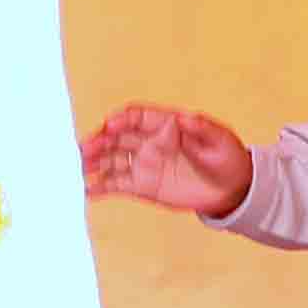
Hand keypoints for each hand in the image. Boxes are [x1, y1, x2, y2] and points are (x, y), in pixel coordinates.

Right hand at [80, 105, 254, 215]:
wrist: (232, 189)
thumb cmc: (227, 157)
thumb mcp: (220, 139)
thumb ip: (202, 128)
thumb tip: (185, 117)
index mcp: (165, 124)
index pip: (136, 117)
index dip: (121, 120)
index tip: (110, 126)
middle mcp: (149, 142)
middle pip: (116, 138)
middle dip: (98, 142)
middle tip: (82, 150)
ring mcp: (143, 164)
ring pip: (110, 160)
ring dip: (92, 163)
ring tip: (75, 169)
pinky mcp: (142, 186)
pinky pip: (115, 184)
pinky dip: (99, 187)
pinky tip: (85, 190)